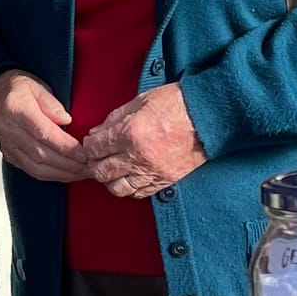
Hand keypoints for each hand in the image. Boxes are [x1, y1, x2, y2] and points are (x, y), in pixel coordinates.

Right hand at [0, 68, 89, 183]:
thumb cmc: (20, 91)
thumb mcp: (38, 86)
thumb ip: (51, 102)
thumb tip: (65, 119)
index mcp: (16, 109)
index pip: (43, 133)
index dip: (65, 146)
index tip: (83, 153)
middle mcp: (9, 130)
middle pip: (41, 154)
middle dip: (68, 164)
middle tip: (88, 166)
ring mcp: (8, 146)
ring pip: (37, 167)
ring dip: (62, 173)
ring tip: (82, 172)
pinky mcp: (11, 156)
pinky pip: (32, 171)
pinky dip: (52, 175)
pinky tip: (67, 174)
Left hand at [81, 82, 205, 197]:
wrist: (208, 116)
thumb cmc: (176, 103)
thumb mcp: (140, 101)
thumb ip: (114, 119)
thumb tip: (97, 133)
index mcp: (131, 133)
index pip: (96, 148)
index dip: (88, 147)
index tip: (91, 144)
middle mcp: (139, 156)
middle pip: (102, 171)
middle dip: (94, 165)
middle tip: (95, 158)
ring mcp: (152, 171)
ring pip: (117, 188)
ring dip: (109, 180)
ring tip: (110, 170)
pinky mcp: (165, 180)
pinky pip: (138, 193)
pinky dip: (128, 189)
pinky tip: (127, 178)